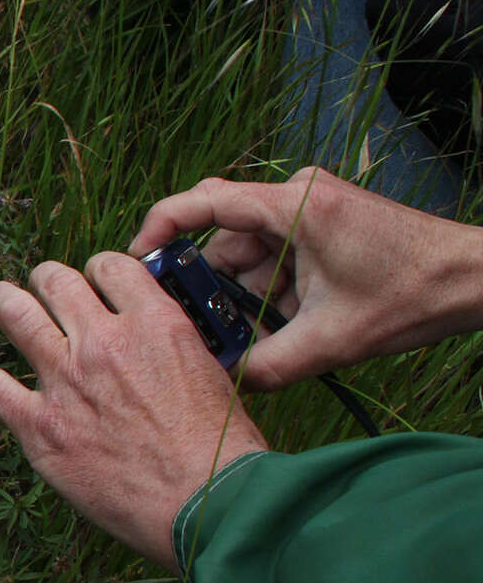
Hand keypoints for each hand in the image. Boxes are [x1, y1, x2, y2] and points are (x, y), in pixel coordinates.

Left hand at [0, 256, 267, 569]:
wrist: (207, 504)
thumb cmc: (222, 451)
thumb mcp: (212, 373)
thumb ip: (173, 347)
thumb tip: (155, 340)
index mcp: (155, 323)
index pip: (110, 265)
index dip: (97, 272)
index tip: (93, 287)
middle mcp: (104, 342)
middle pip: (55, 279)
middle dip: (47, 282)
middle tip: (44, 294)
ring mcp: (66, 381)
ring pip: (13, 313)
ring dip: (2, 303)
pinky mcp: (40, 426)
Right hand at [130, 166, 482, 389]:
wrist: (478, 279)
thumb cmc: (416, 294)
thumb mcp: (333, 341)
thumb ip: (268, 365)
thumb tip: (222, 385)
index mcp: (292, 206)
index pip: (202, 202)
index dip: (159, 229)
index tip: (135, 261)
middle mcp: (296, 197)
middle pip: (224, 235)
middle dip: (213, 283)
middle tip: (203, 323)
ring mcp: (311, 209)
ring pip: (250, 251)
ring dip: (247, 292)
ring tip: (262, 334)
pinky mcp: (322, 226)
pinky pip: (276, 255)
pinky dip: (272, 289)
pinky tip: (286, 322)